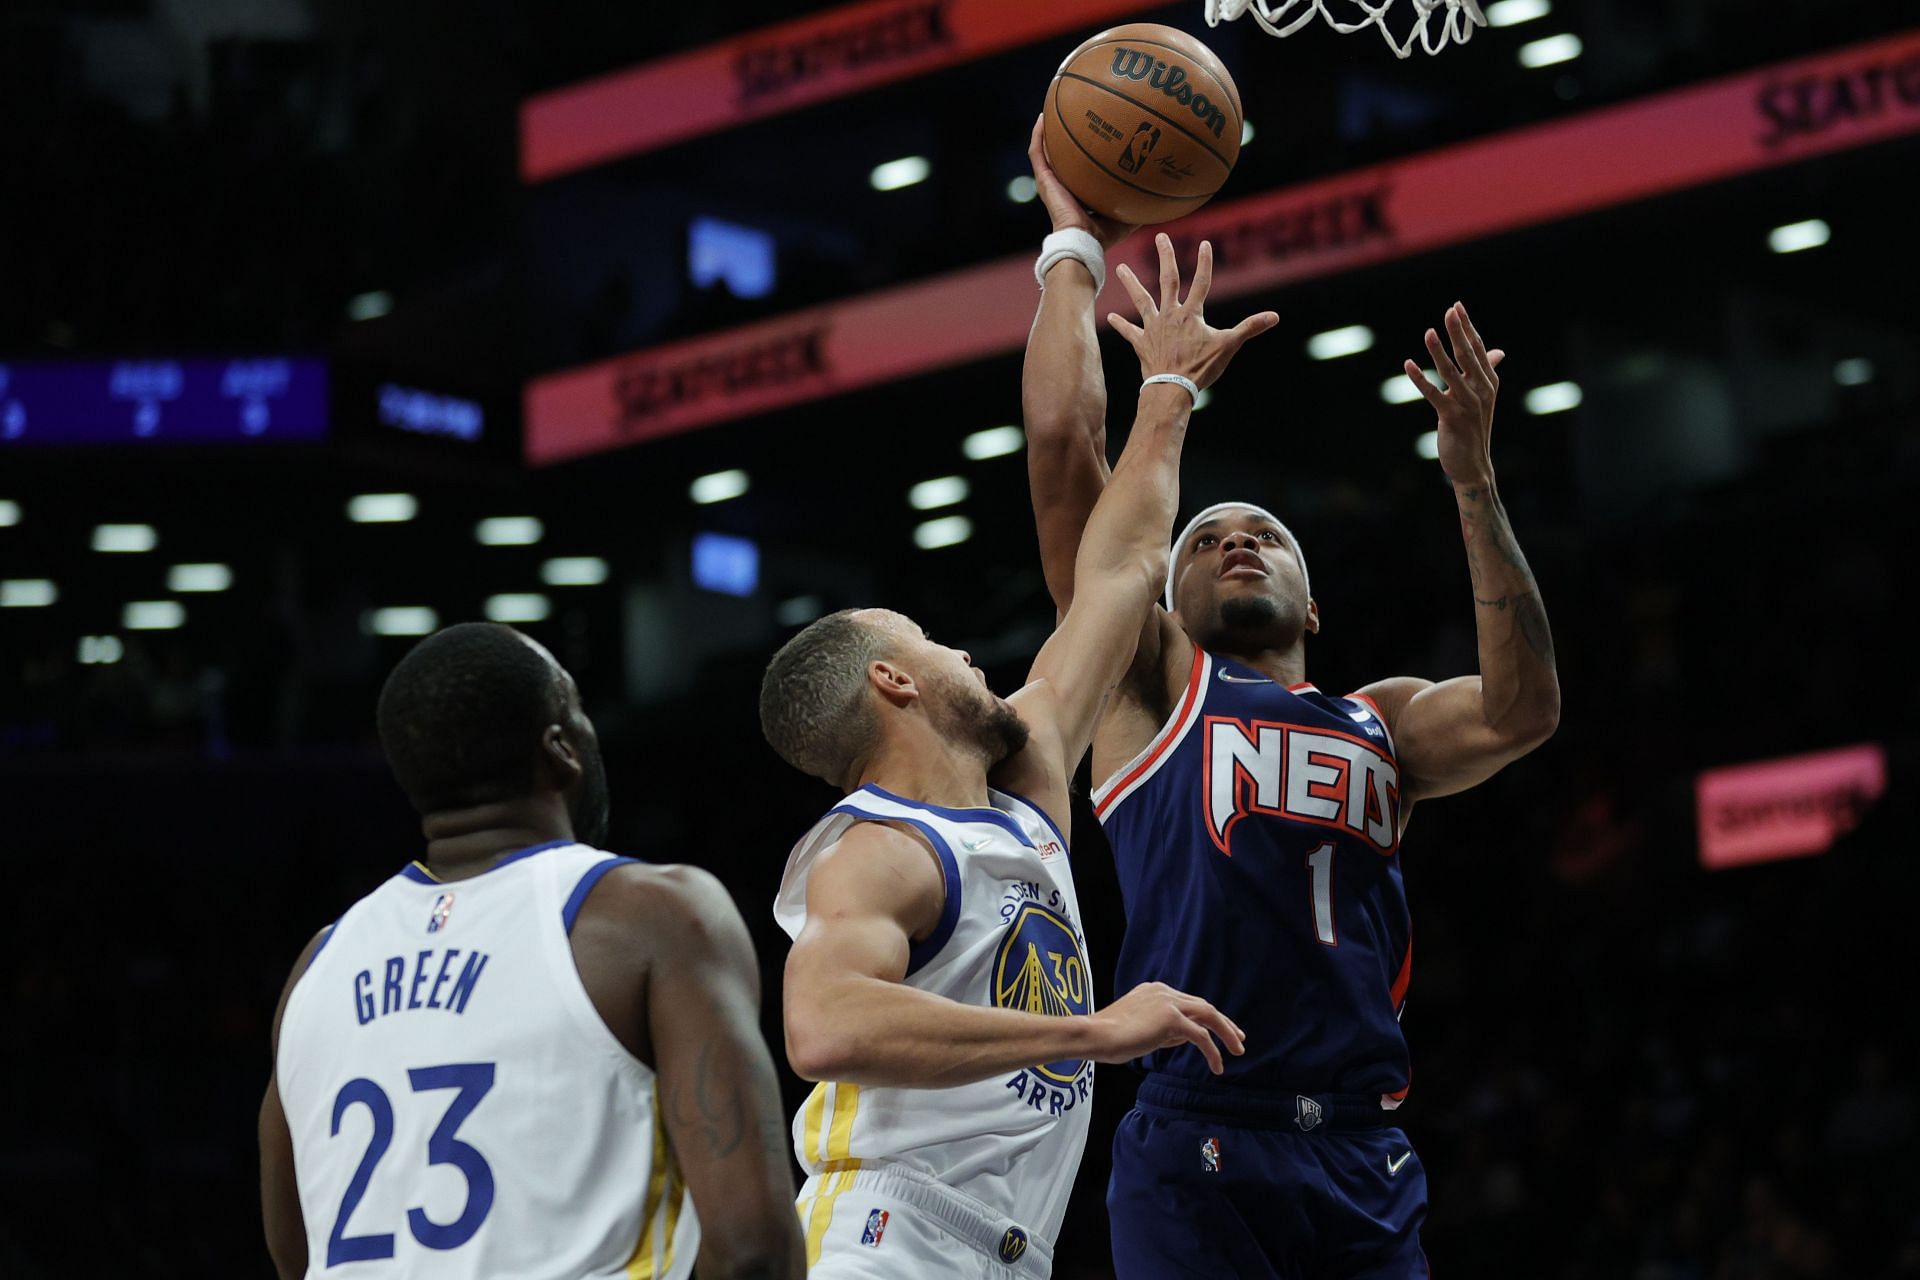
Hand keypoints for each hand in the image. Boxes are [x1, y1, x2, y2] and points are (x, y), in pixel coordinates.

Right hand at [1029, 115, 1136, 253]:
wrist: (1082, 242)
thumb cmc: (1102, 236)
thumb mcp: (1125, 216)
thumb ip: (1138, 203)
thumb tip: (1160, 193)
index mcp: (1077, 192)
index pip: (1077, 169)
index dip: (1081, 153)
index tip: (1090, 133)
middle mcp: (1062, 185)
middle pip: (1060, 155)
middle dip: (1062, 136)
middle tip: (1070, 113)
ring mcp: (1050, 182)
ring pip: (1044, 150)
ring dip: (1045, 130)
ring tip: (1050, 108)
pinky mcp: (1044, 180)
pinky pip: (1037, 153)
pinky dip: (1038, 135)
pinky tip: (1043, 117)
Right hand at [1084, 981, 1245, 1073]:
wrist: (1094, 1035)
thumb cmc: (1108, 1037)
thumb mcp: (1139, 1029)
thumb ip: (1162, 1029)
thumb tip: (1182, 1037)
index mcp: (1154, 991)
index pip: (1188, 1002)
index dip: (1206, 1017)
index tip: (1219, 1030)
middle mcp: (1163, 991)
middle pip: (1203, 1005)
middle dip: (1224, 1022)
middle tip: (1239, 1038)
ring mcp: (1168, 1002)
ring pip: (1208, 1015)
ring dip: (1226, 1032)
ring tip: (1238, 1050)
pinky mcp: (1171, 1018)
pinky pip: (1200, 1036)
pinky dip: (1212, 1051)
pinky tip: (1217, 1066)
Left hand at [1108, 234, 1278, 390]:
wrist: (1172, 388)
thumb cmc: (1201, 368)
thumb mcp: (1229, 346)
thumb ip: (1250, 328)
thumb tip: (1274, 316)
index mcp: (1191, 314)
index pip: (1201, 282)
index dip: (1204, 263)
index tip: (1204, 244)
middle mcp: (1170, 315)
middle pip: (1167, 280)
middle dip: (1165, 257)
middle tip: (1160, 238)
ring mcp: (1154, 328)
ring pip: (1141, 300)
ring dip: (1131, 283)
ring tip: (1120, 267)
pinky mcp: (1142, 344)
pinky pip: (1130, 332)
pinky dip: (1121, 324)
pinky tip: (1110, 316)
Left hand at [1404, 301, 1506, 484]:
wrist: (1473, 465)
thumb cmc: (1474, 428)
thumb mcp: (1482, 398)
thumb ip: (1485, 372)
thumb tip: (1498, 351)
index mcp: (1489, 382)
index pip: (1477, 349)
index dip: (1467, 327)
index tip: (1457, 306)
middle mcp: (1482, 391)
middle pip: (1467, 355)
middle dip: (1458, 331)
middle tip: (1450, 309)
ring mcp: (1468, 405)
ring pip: (1451, 372)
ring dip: (1438, 351)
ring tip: (1429, 332)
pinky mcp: (1452, 418)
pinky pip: (1433, 395)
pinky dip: (1419, 379)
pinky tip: (1407, 365)